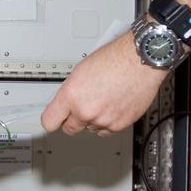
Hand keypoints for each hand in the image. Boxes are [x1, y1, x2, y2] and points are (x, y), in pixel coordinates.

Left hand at [40, 33, 168, 135]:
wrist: (140, 61)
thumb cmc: (115, 59)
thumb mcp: (81, 71)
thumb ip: (71, 92)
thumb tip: (66, 103)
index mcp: (72, 95)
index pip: (50, 121)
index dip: (53, 119)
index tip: (54, 119)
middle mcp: (86, 110)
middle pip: (69, 128)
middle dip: (72, 120)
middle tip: (80, 109)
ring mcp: (103, 120)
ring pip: (90, 128)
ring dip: (93, 119)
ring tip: (103, 100)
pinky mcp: (119, 125)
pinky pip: (107, 130)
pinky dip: (108, 122)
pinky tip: (112, 106)